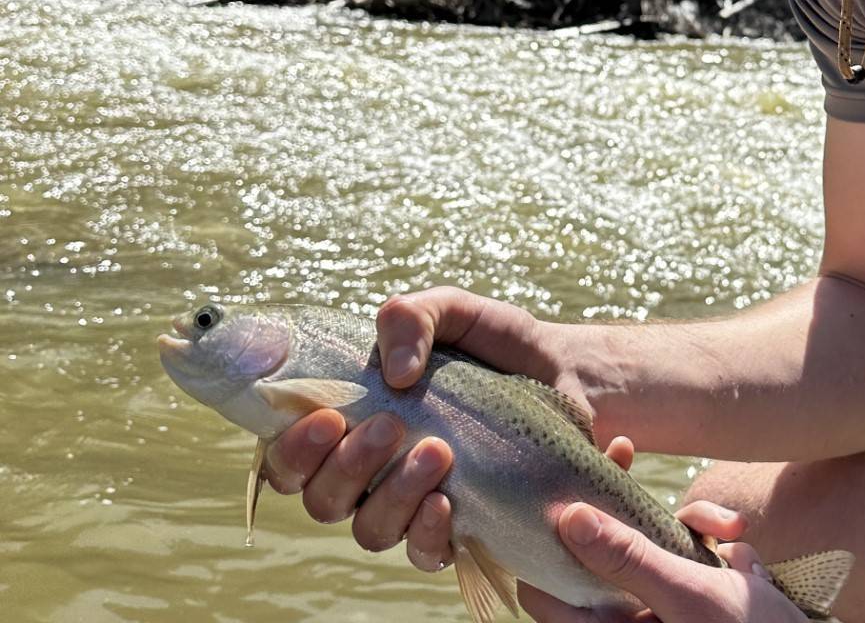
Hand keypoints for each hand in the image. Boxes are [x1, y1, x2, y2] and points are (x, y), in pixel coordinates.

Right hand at [262, 287, 590, 570]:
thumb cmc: (498, 344)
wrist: (570, 374)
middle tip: (389, 425)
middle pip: (324, 498)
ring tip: (437, 452)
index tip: (325, 417)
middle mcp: (375, 471)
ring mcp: (416, 504)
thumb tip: (394, 373)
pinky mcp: (462, 528)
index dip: (293, 448)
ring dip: (393, 495)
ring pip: (371, 529)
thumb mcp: (454, 310)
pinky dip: (430, 531)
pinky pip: (425, 553)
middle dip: (345, 466)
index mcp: (357, 420)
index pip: (294, 456)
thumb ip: (412, 316)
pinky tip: (449, 501)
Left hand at [519, 491, 805, 622]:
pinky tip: (746, 557)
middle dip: (618, 502)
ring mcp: (660, 606)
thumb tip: (568, 517)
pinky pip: (686, 546)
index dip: (545, 540)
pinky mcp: (692, 590)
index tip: (564, 487)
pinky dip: (713, 535)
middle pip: (597, 550)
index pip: (543, 590)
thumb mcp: (687, 595)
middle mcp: (627, 622)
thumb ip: (628, 558)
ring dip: (688, 522)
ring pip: (648, 540)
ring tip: (729, 529)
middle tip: (622, 449)